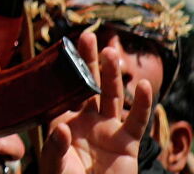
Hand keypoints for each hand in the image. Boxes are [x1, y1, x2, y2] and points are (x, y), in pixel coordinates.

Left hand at [42, 31, 155, 173]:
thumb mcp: (55, 164)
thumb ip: (56, 146)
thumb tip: (62, 129)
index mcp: (64, 120)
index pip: (65, 90)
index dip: (66, 70)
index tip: (64, 46)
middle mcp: (86, 120)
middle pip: (89, 85)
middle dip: (89, 62)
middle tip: (88, 37)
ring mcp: (108, 129)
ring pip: (111, 96)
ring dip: (112, 75)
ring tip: (111, 52)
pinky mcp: (127, 142)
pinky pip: (136, 121)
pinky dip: (141, 104)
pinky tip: (143, 86)